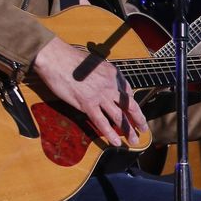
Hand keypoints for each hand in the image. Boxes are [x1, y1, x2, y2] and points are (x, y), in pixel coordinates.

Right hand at [31, 37, 147, 146]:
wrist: (57, 59)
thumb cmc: (71, 59)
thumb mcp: (96, 63)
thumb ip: (104, 75)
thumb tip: (106, 84)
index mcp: (114, 75)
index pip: (128, 92)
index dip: (132, 104)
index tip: (134, 112)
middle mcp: (111, 86)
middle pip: (130, 106)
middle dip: (139, 119)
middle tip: (144, 129)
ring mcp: (100, 96)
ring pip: (119, 117)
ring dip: (128, 130)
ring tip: (134, 140)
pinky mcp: (87, 104)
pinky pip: (102, 122)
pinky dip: (110, 134)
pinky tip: (116, 142)